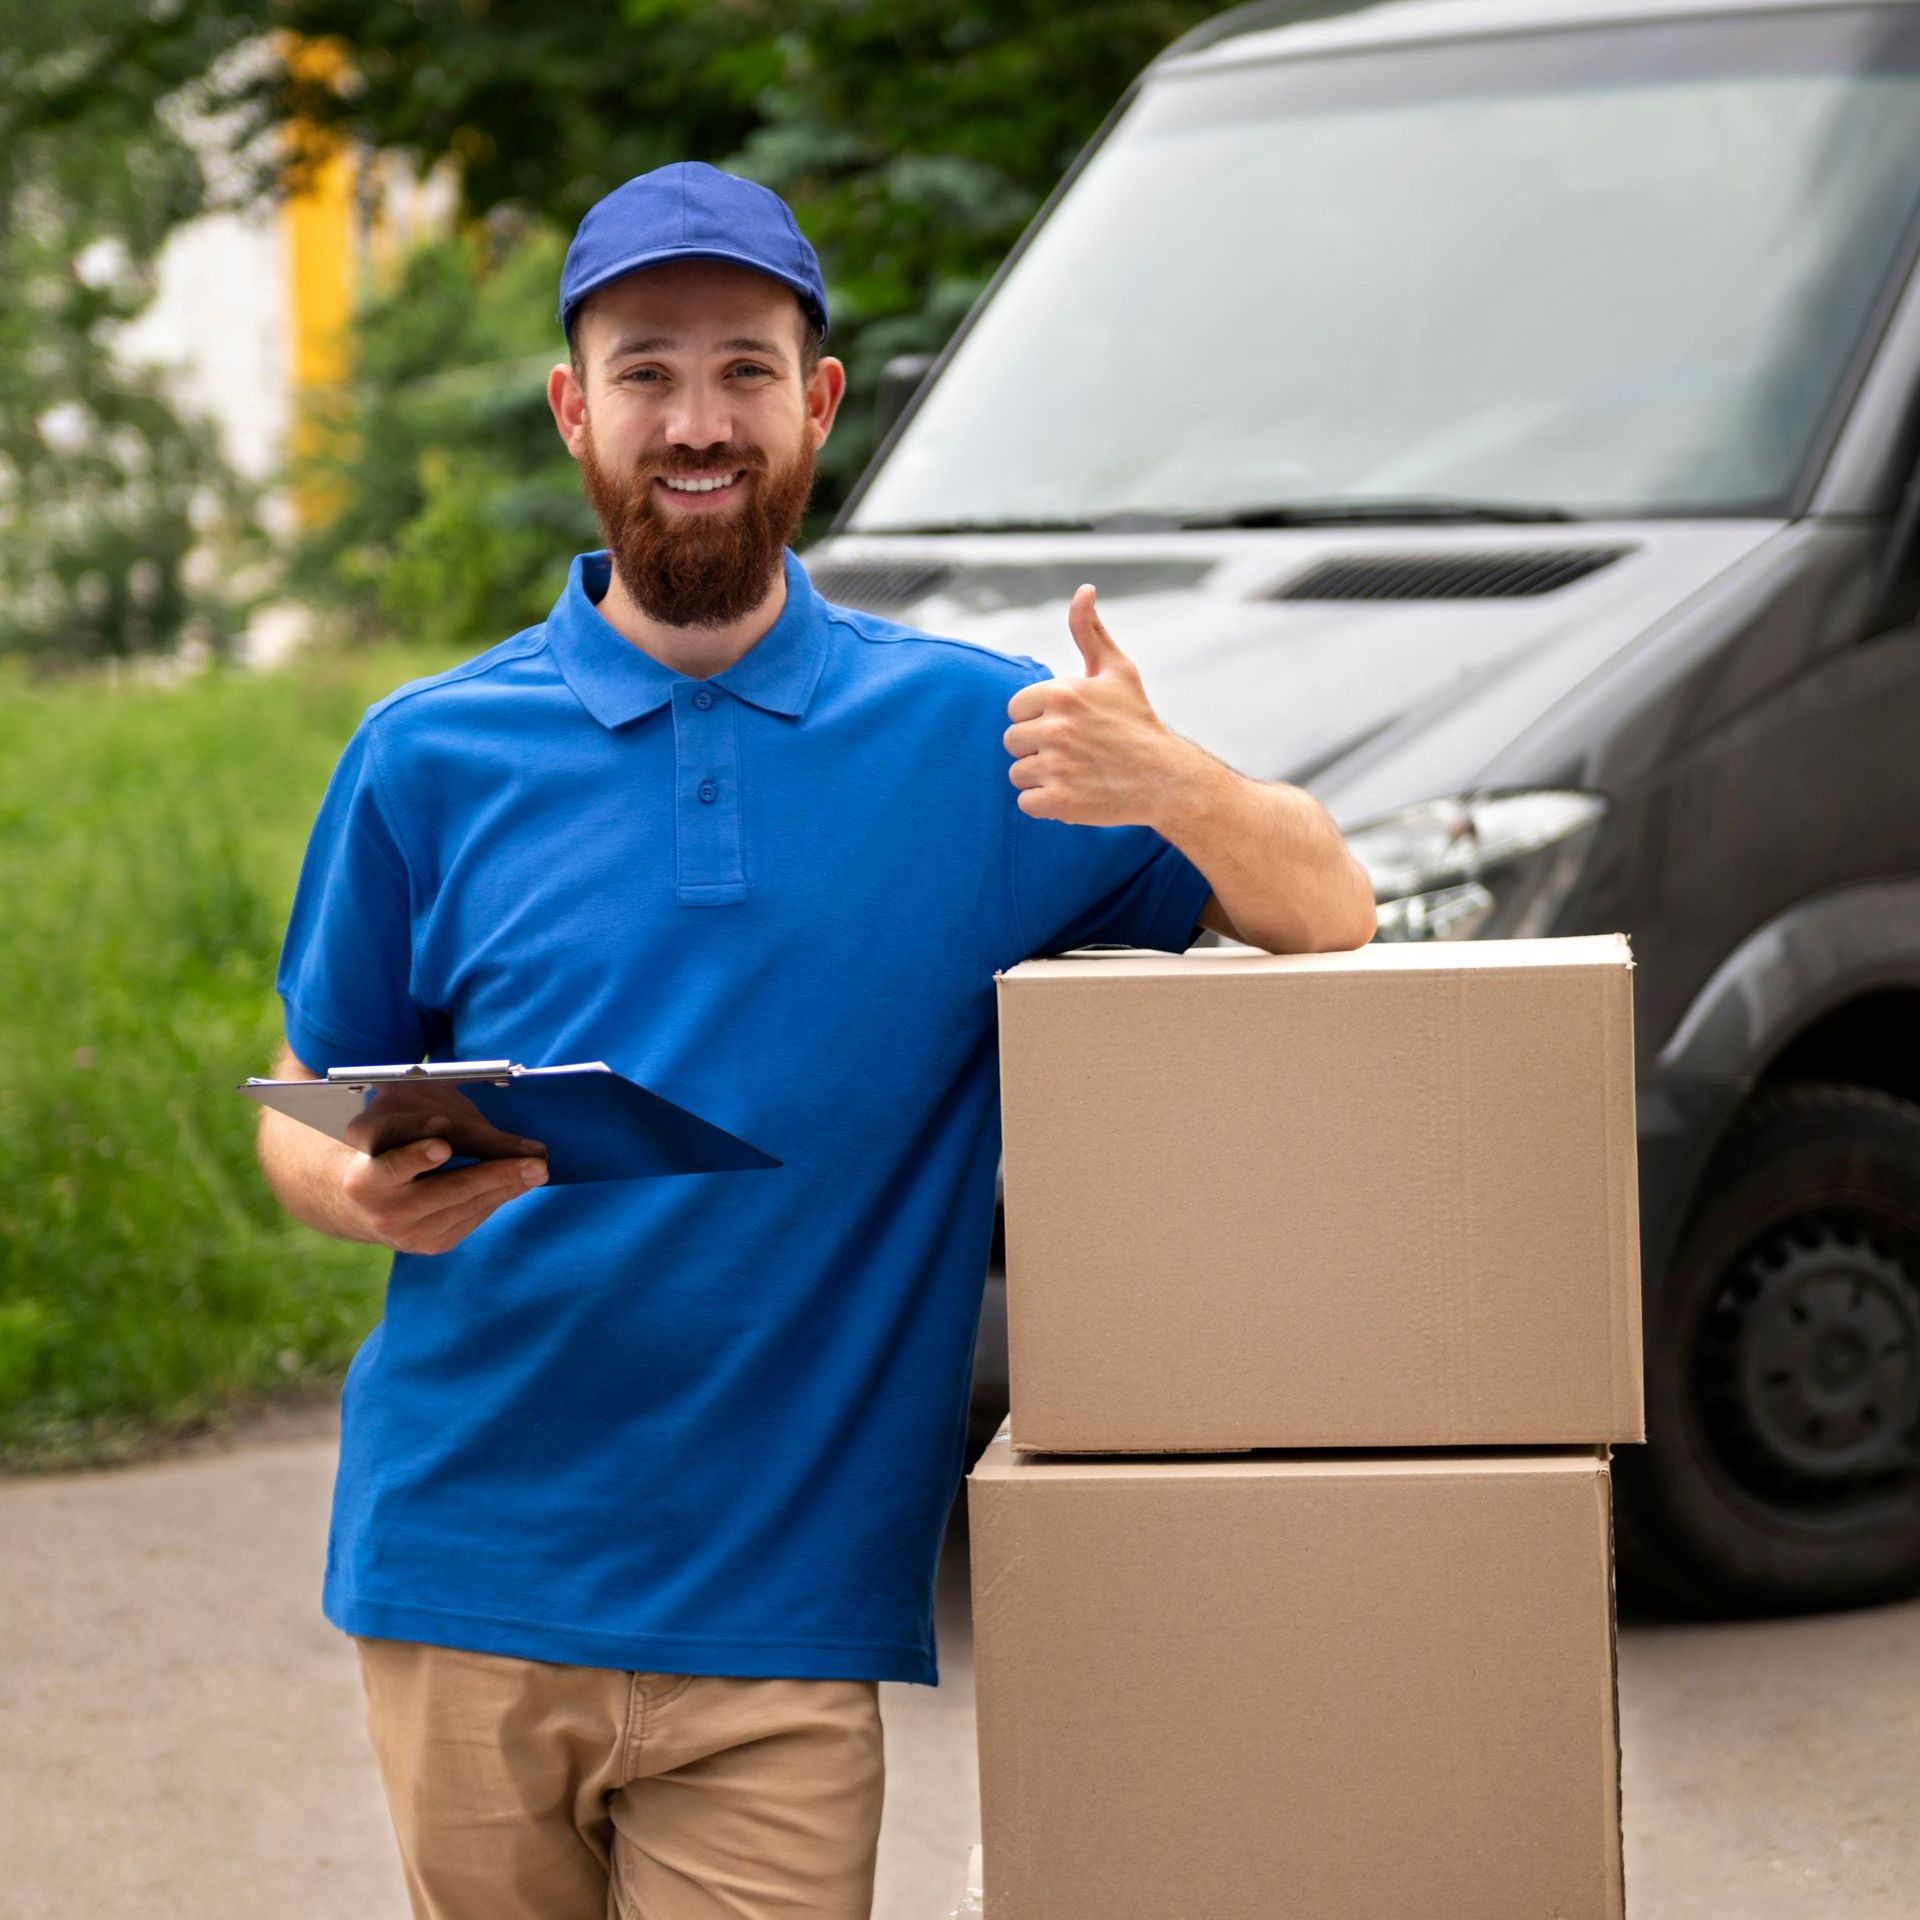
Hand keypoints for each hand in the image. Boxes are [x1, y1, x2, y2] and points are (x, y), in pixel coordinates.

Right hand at [337, 1118, 548, 1255]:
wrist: (359, 1206)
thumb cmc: (383, 1152)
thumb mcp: (394, 1131)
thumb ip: (432, 1126)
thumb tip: (470, 1126)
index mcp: (366, 1180)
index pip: (392, 1166)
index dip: (417, 1157)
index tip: (442, 1145)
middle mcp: (385, 1213)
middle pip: (448, 1189)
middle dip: (496, 1174)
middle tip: (535, 1163)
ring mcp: (410, 1235)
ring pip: (468, 1205)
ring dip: (508, 1186)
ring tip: (538, 1170)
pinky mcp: (431, 1246)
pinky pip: (472, 1218)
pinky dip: (497, 1197)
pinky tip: (519, 1183)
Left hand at [1003, 583, 1186, 825]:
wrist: (1167, 778)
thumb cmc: (1137, 722)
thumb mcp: (1117, 670)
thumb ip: (1090, 631)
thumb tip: (1083, 590)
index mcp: (1062, 693)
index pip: (1016, 709)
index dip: (1038, 719)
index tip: (1067, 726)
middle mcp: (1056, 727)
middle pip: (1013, 741)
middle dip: (1037, 748)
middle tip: (1074, 753)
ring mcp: (1057, 766)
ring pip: (1018, 773)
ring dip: (1042, 778)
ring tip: (1076, 774)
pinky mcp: (1060, 801)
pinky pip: (1027, 803)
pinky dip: (1045, 805)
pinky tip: (1073, 795)